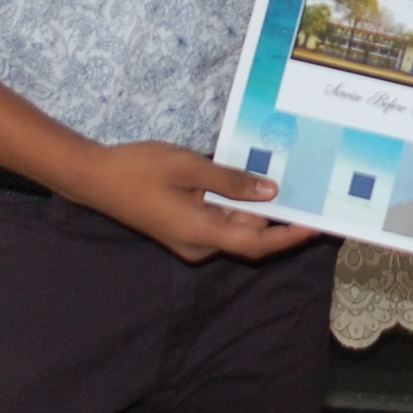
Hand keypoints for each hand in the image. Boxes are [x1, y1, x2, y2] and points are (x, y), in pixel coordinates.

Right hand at [64, 142, 316, 263]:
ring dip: (253, 207)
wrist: (94, 178)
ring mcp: (189, 240)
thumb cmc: (139, 170)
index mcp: (201, 233)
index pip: (256, 243)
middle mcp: (198, 245)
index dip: (289, 237)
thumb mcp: (189, 168)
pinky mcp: (182, 229)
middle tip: (304, 189)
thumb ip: (231, 181)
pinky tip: (244, 180)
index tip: (317, 226)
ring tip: (279, 178)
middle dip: (274, 215)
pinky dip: (234, 205)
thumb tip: (271, 193)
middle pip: (247, 234)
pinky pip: (217, 220)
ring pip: (232, 226)